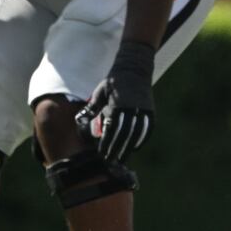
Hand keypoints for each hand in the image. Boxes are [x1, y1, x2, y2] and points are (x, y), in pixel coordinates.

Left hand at [76, 43, 155, 161]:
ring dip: (129, 147)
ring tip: (123, 158)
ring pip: (137, 134)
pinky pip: (147, 128)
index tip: (102, 154)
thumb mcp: (100, 92)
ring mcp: (143, 110)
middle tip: (110, 161)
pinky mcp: (150, 110)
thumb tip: (80, 121)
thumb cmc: (114, 81)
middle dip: (117, 149)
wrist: (135, 68)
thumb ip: (92, 108)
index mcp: (117, 105)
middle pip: (124, 135)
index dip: (106, 143)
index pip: (111, 130)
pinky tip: (136, 147)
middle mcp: (131, 109)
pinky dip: (142, 139)